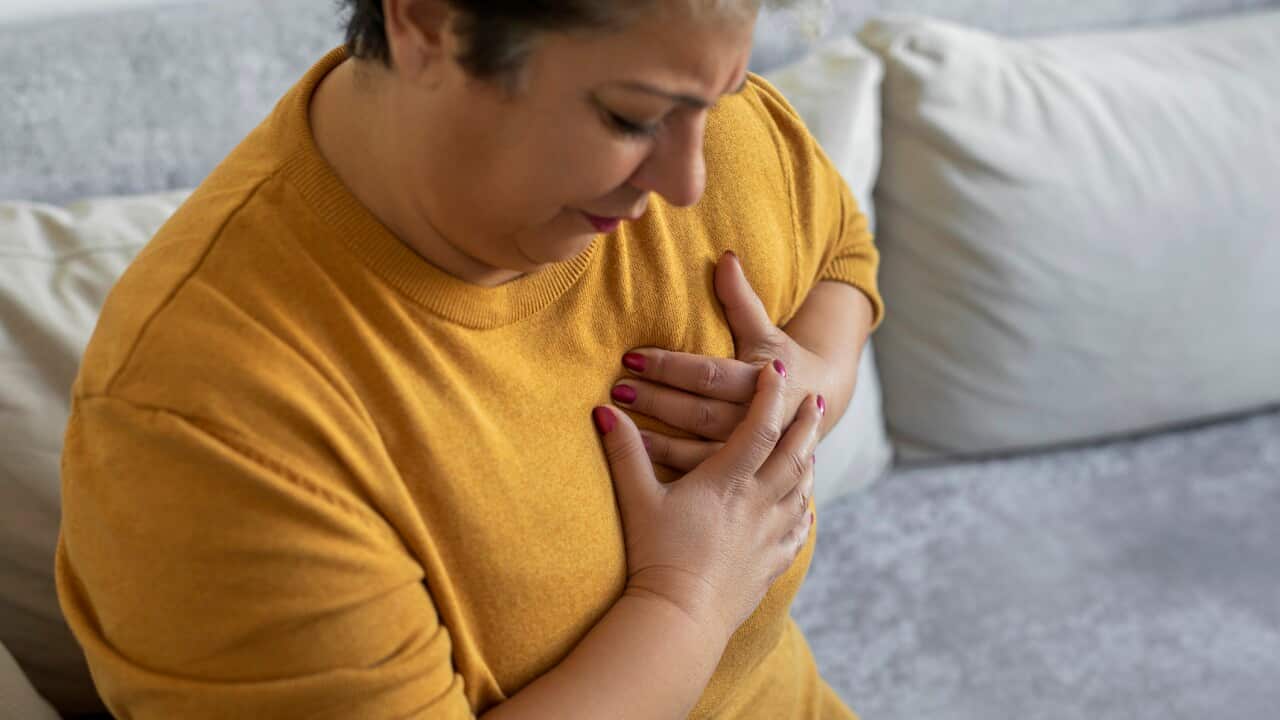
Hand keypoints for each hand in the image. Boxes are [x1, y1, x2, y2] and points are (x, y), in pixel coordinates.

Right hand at [593, 362, 822, 639]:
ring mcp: (770, 535)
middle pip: (794, 453)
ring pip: (802, 488)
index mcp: (728, 481)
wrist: (679, 619)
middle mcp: (759, 503)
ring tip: (810, 444)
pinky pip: (799, 530)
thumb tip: (603, 409)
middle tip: (815, 401)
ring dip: (808, 460)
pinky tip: (805, 506)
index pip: (759, 427)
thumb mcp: (637, 498)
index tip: (778, 371)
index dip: (770, 396)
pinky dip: (805, 510)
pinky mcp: (772, 563)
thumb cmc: (655, 556)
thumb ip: (624, 451)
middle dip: (805, 423)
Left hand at [612, 251, 831, 470]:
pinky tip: (640, 457)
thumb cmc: (781, 361)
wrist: (815, 409)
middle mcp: (761, 420)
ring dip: (658, 439)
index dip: (670, 366)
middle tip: (617, 387)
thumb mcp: (766, 330)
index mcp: (767, 382)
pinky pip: (702, 473)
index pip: (710, 374)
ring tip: (619, 424)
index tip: (631, 357)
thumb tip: (725, 256)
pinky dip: (670, 467)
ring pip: (699, 449)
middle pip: (700, 412)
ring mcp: (752, 453)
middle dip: (657, 400)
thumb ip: (741, 299)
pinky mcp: (742, 475)